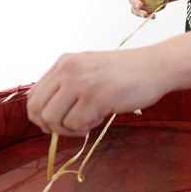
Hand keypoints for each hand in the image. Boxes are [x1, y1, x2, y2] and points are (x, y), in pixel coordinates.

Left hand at [26, 50, 167, 136]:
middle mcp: (67, 70)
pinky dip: (85, 128)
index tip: (60, 122)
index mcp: (64, 62)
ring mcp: (80, 82)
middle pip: (37, 110)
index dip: (42, 116)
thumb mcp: (89, 69)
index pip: (33, 96)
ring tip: (89, 121)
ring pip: (52, 120)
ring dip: (69, 129)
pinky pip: (74, 125)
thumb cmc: (127, 72)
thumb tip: (50, 118)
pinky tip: (99, 118)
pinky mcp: (95, 97)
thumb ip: (68, 86)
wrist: (157, 66)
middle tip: (73, 127)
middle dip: (52, 127)